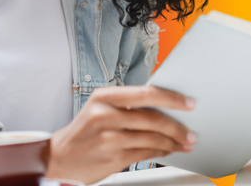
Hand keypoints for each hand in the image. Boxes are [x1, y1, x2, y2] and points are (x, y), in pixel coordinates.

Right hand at [46, 85, 196, 183]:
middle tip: (191, 132)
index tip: (189, 103)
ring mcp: (110, 137)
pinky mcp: (113, 157)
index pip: (146, 93)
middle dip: (178, 126)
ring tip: (184, 143)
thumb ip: (127, 105)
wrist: (59, 157)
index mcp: (104, 96)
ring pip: (153, 138)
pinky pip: (146, 154)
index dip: (172, 98)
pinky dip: (162, 152)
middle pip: (153, 118)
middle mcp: (105, 114)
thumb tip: (165, 106)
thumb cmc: (84, 131)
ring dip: (173, 142)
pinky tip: (168, 151)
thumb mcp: (99, 108)